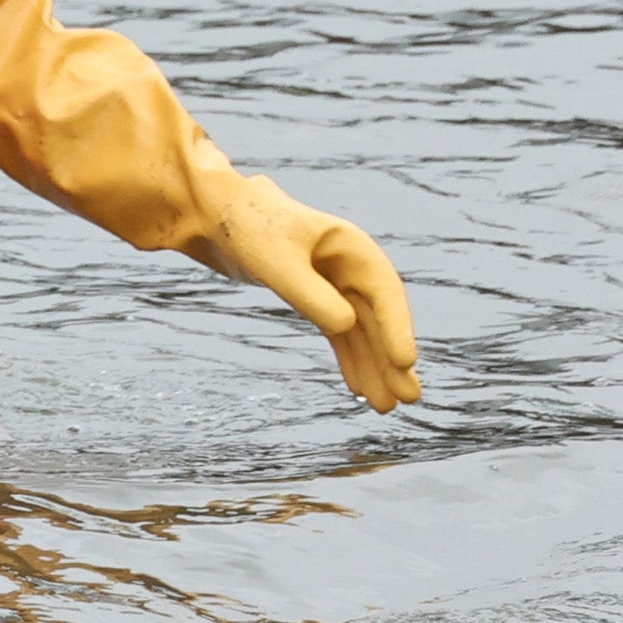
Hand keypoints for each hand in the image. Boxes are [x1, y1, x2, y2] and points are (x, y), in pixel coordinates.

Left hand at [196, 174, 420, 413]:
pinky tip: (358, 388)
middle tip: (409, 399)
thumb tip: (346, 326)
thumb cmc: (246, 228)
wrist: (212, 214)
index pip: (385, 292)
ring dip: (373, 367)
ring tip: (387, 408)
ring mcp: (333, 283)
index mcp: (351, 247)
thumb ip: (310, 294)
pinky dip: (349, 359)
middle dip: (391, 359)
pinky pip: (340, 334)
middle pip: (378, 318)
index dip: (398, 328)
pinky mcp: (313, 297)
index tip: (405, 363)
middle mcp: (349, 266)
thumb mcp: (276, 262)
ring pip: (361, 331)